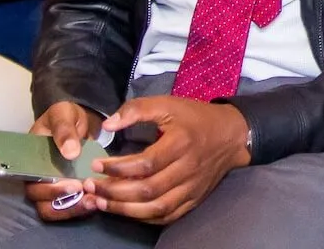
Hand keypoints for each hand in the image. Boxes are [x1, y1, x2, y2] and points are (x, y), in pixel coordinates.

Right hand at [26, 102, 102, 221]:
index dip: (48, 189)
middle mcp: (35, 177)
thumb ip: (64, 130)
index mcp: (28, 160)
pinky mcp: (64, 191)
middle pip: (40, 200)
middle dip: (62, 201)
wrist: (76, 121)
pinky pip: (66, 207)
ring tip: (92, 201)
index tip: (71, 185)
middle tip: (85, 192)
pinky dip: (79, 208)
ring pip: (52, 209)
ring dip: (71, 209)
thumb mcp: (63, 115)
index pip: (30, 182)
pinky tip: (96, 201)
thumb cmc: (64, 117)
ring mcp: (49, 186)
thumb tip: (70, 152)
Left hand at [84, 95, 249, 224]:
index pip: (145, 163)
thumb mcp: (168, 104)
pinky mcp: (193, 200)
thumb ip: (137, 109)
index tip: (96, 165)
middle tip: (90, 187)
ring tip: (100, 202)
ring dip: (124, 209)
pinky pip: (166, 217)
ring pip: (155, 208)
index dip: (117, 168)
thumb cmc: (195, 118)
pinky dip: (143, 218)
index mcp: (181, 143)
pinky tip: (125, 211)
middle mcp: (187, 169)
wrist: (232, 135)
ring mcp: (191, 188)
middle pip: (147, 190)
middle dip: (113, 192)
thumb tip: (107, 125)